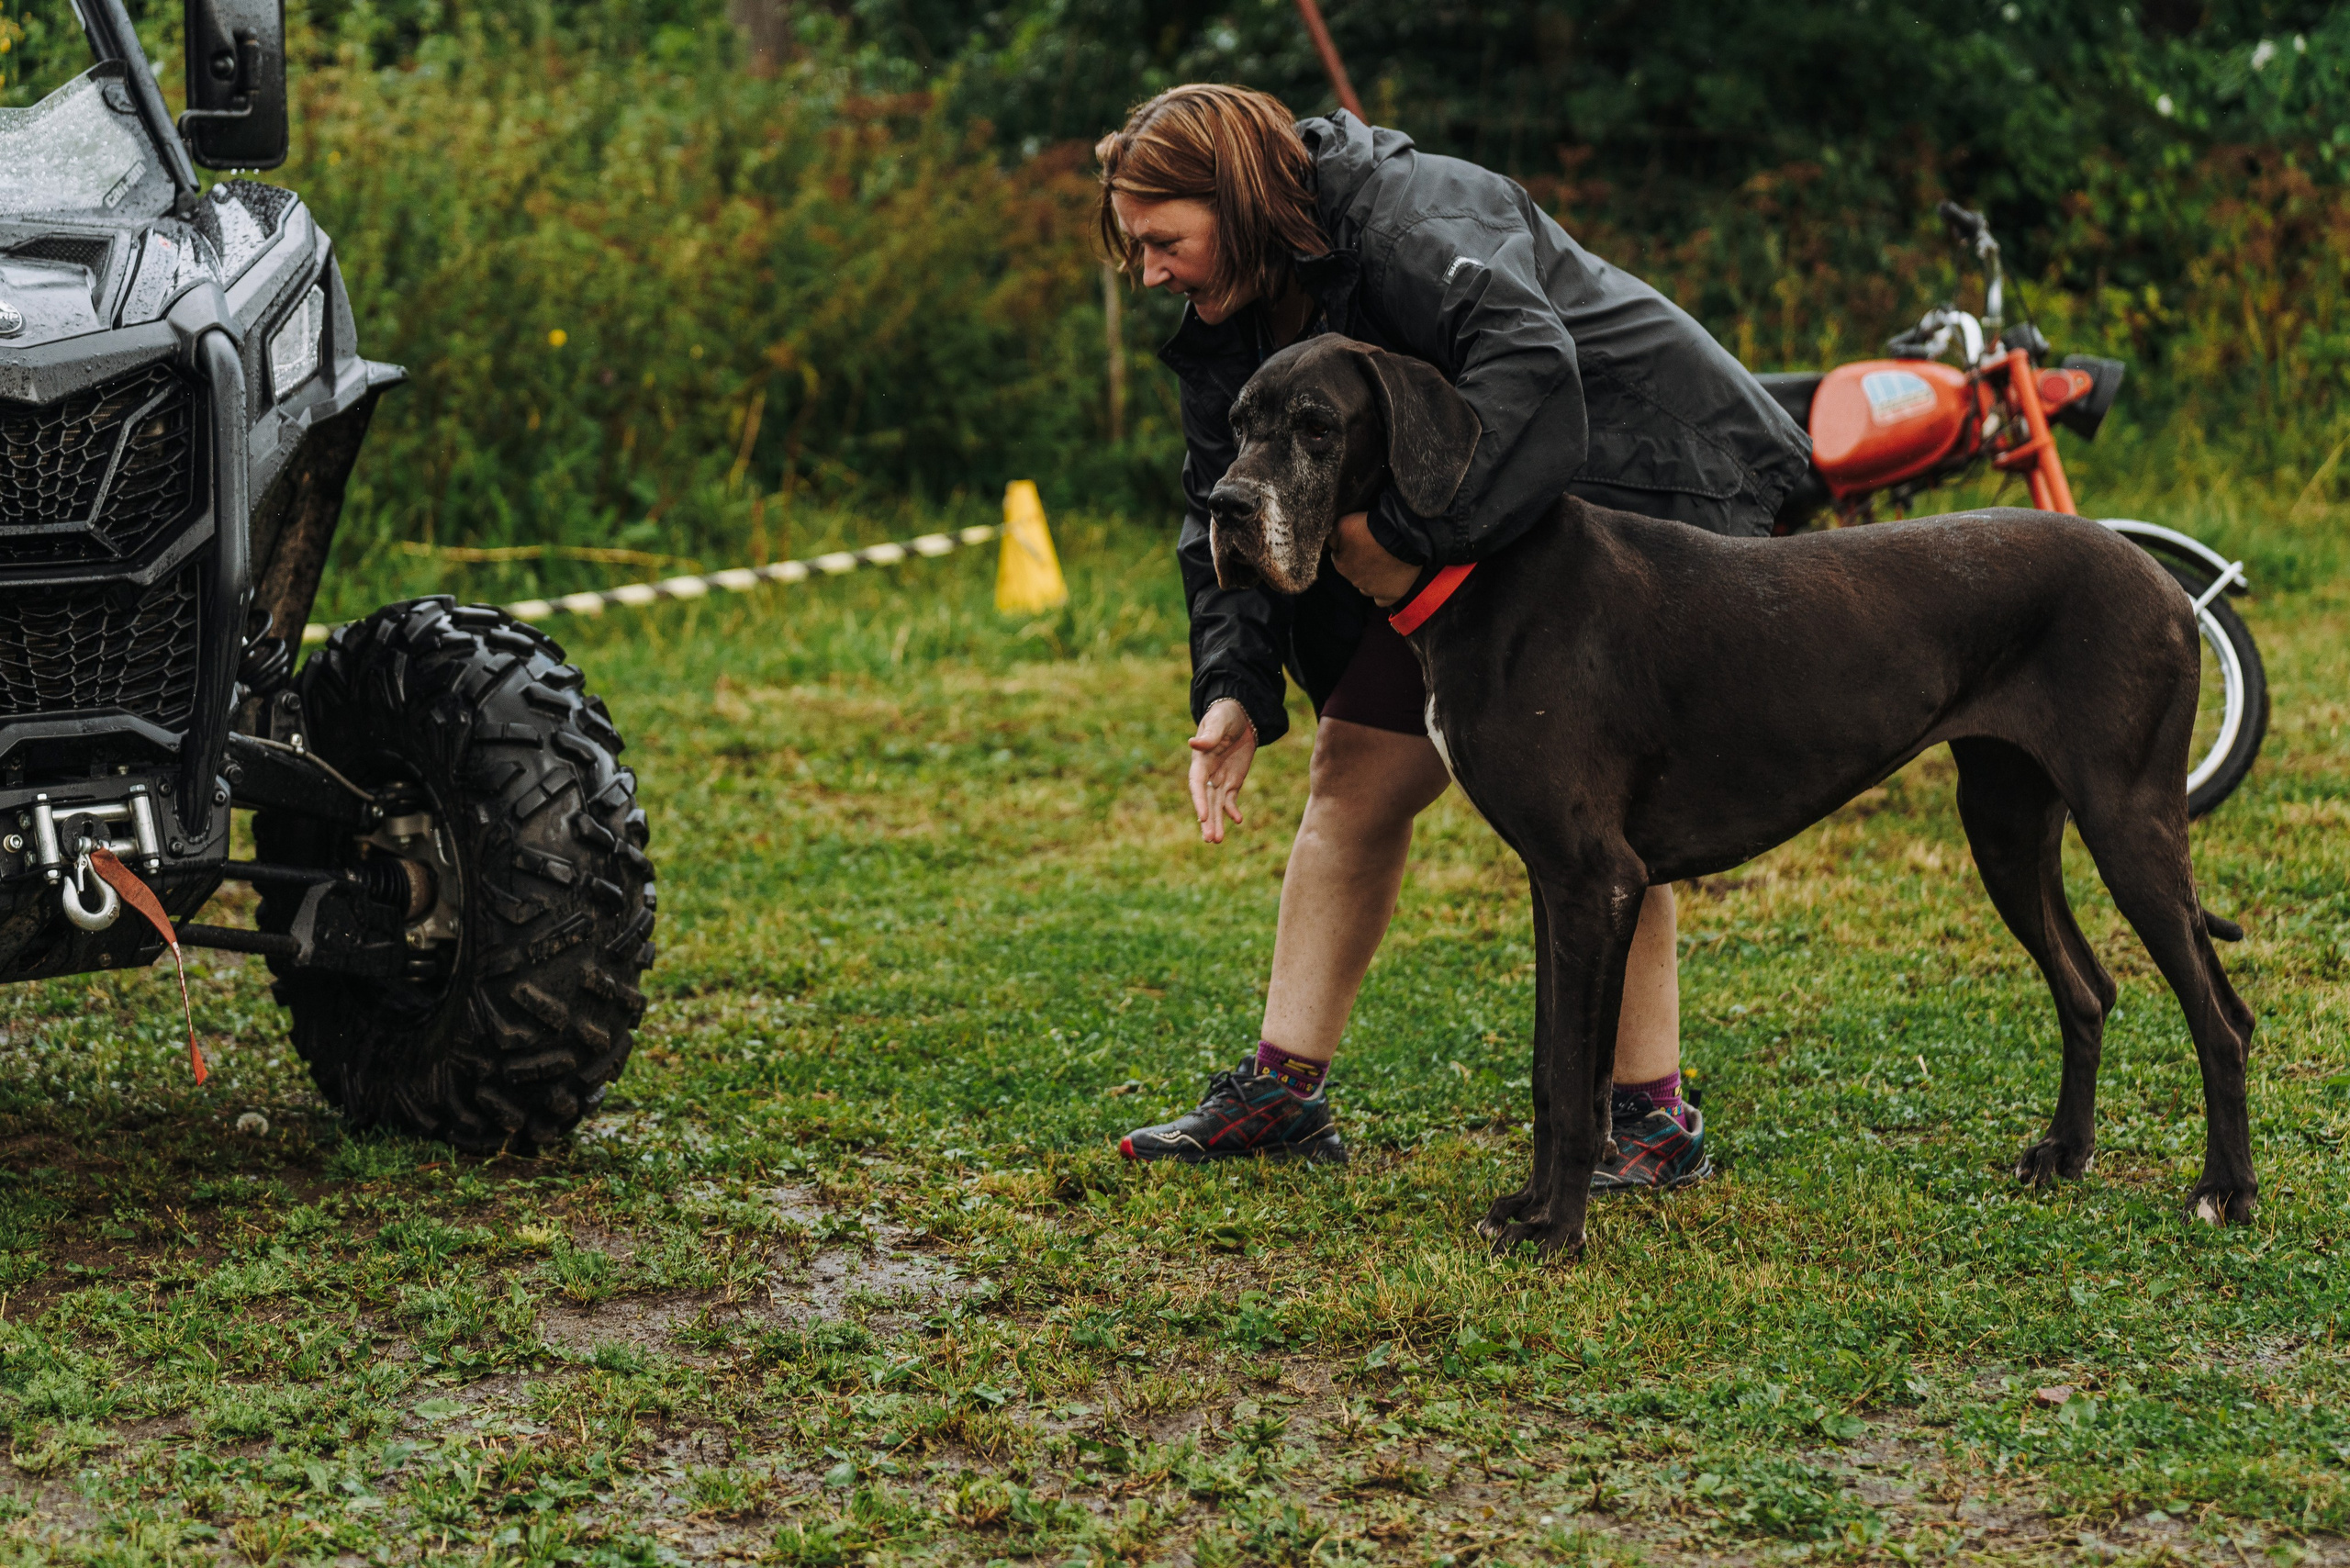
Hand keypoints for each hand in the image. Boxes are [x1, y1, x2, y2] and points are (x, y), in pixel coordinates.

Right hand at [1187, 699, 1258, 843]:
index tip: (1202, 817)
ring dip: (1217, 822)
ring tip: (1217, 841)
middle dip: (1207, 821)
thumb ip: (1208, 735)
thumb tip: (1192, 743)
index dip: (1199, 801)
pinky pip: (1231, 799)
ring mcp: (1220, 778)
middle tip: (1210, 840)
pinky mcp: (1233, 780)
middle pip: (1206, 801)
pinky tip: (1238, 821)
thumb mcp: (1219, 721)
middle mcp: (1208, 773)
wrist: (1241, 715)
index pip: (1197, 784)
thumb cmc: (1225, 715)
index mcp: (1200, 761)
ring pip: (1217, 805)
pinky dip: (1233, 810)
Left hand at [1329, 510, 1421, 606]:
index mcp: (1341, 565)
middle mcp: (1354, 581)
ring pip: (1366, 586)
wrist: (1401, 536)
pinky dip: (1383, 593)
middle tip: (1373, 549)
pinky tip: (1387, 582)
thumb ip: (1332, 537)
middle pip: (1354, 573)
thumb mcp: (1342, 524)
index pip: (1339, 557)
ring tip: (1383, 563)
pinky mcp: (1391, 595)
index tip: (1360, 540)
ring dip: (1371, 577)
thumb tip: (1329, 545)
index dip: (1349, 547)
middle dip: (1360, 563)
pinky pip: (1382, 600)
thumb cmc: (1371, 528)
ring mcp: (1373, 591)